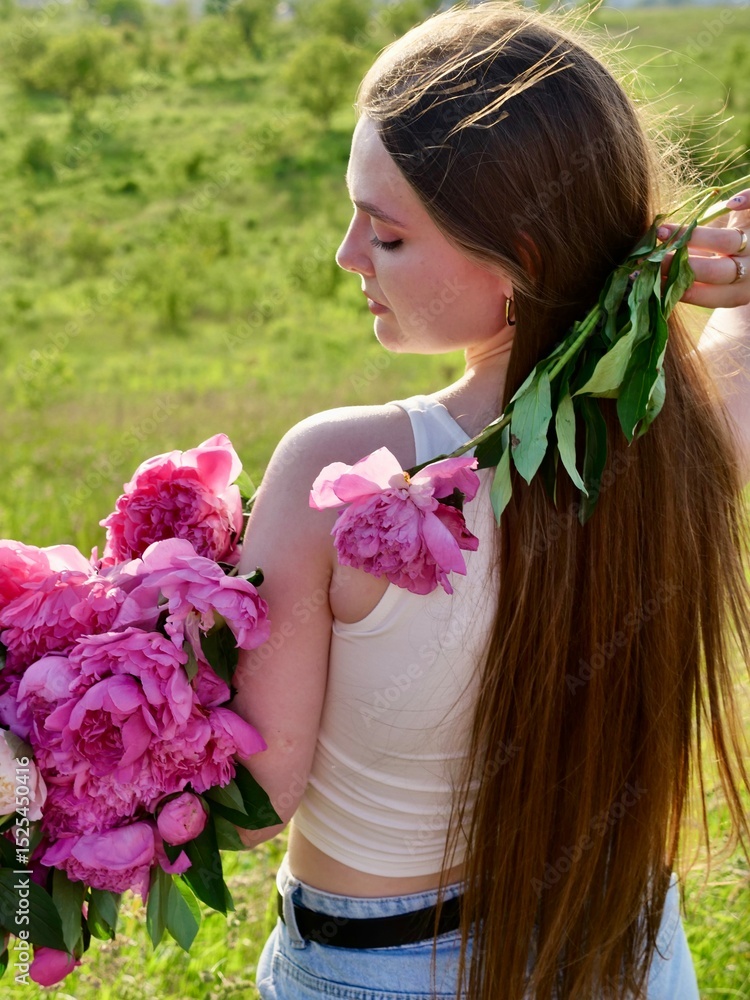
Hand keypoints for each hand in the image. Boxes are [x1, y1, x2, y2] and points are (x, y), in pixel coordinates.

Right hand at [657, 188, 749, 307]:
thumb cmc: (729, 264)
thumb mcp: (716, 281)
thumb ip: (691, 282)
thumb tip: (645, 280)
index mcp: (737, 292)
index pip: (704, 294)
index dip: (676, 288)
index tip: (649, 280)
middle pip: (716, 270)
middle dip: (680, 265)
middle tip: (653, 258)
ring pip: (726, 241)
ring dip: (692, 236)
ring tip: (663, 230)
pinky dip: (746, 201)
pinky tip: (729, 203)